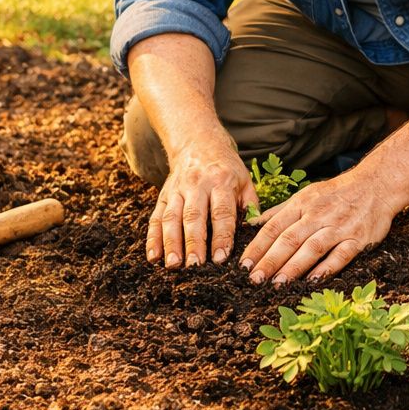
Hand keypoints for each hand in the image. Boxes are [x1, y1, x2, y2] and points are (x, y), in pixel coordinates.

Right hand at [147, 138, 256, 269]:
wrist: (198, 143)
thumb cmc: (227, 169)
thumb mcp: (244, 180)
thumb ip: (250, 205)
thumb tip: (255, 233)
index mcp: (221, 182)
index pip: (221, 212)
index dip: (222, 236)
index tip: (222, 258)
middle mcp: (196, 185)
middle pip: (194, 217)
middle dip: (194, 243)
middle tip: (195, 266)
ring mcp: (177, 190)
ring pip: (172, 218)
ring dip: (171, 243)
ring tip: (173, 265)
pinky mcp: (163, 196)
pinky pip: (156, 218)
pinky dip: (152, 238)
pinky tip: (153, 257)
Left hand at [240, 171, 398, 284]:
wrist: (376, 185)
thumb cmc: (337, 193)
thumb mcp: (306, 194)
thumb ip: (280, 211)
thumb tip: (253, 223)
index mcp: (302, 204)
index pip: (274, 227)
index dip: (257, 247)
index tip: (243, 265)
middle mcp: (318, 215)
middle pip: (289, 239)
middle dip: (270, 261)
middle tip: (254, 280)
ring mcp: (339, 227)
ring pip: (312, 248)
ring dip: (293, 267)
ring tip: (276, 284)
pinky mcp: (358, 239)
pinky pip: (340, 255)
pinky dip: (327, 268)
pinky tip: (313, 281)